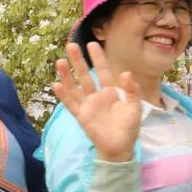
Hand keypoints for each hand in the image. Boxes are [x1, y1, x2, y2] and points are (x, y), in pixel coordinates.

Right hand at [53, 42, 141, 161]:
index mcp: (111, 91)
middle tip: (70, 45)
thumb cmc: (129, 127)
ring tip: (59, 62)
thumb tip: (125, 72)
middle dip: (78, 61)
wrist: (120, 147)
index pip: (103, 71)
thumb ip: (132, 89)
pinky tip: (56, 85)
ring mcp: (87, 105)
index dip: (98, 58)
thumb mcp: (135, 106)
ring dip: (66, 75)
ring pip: (75, 87)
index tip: (92, 44)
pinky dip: (63, 95)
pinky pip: (70, 104)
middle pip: (85, 75)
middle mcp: (97, 95)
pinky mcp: (81, 116)